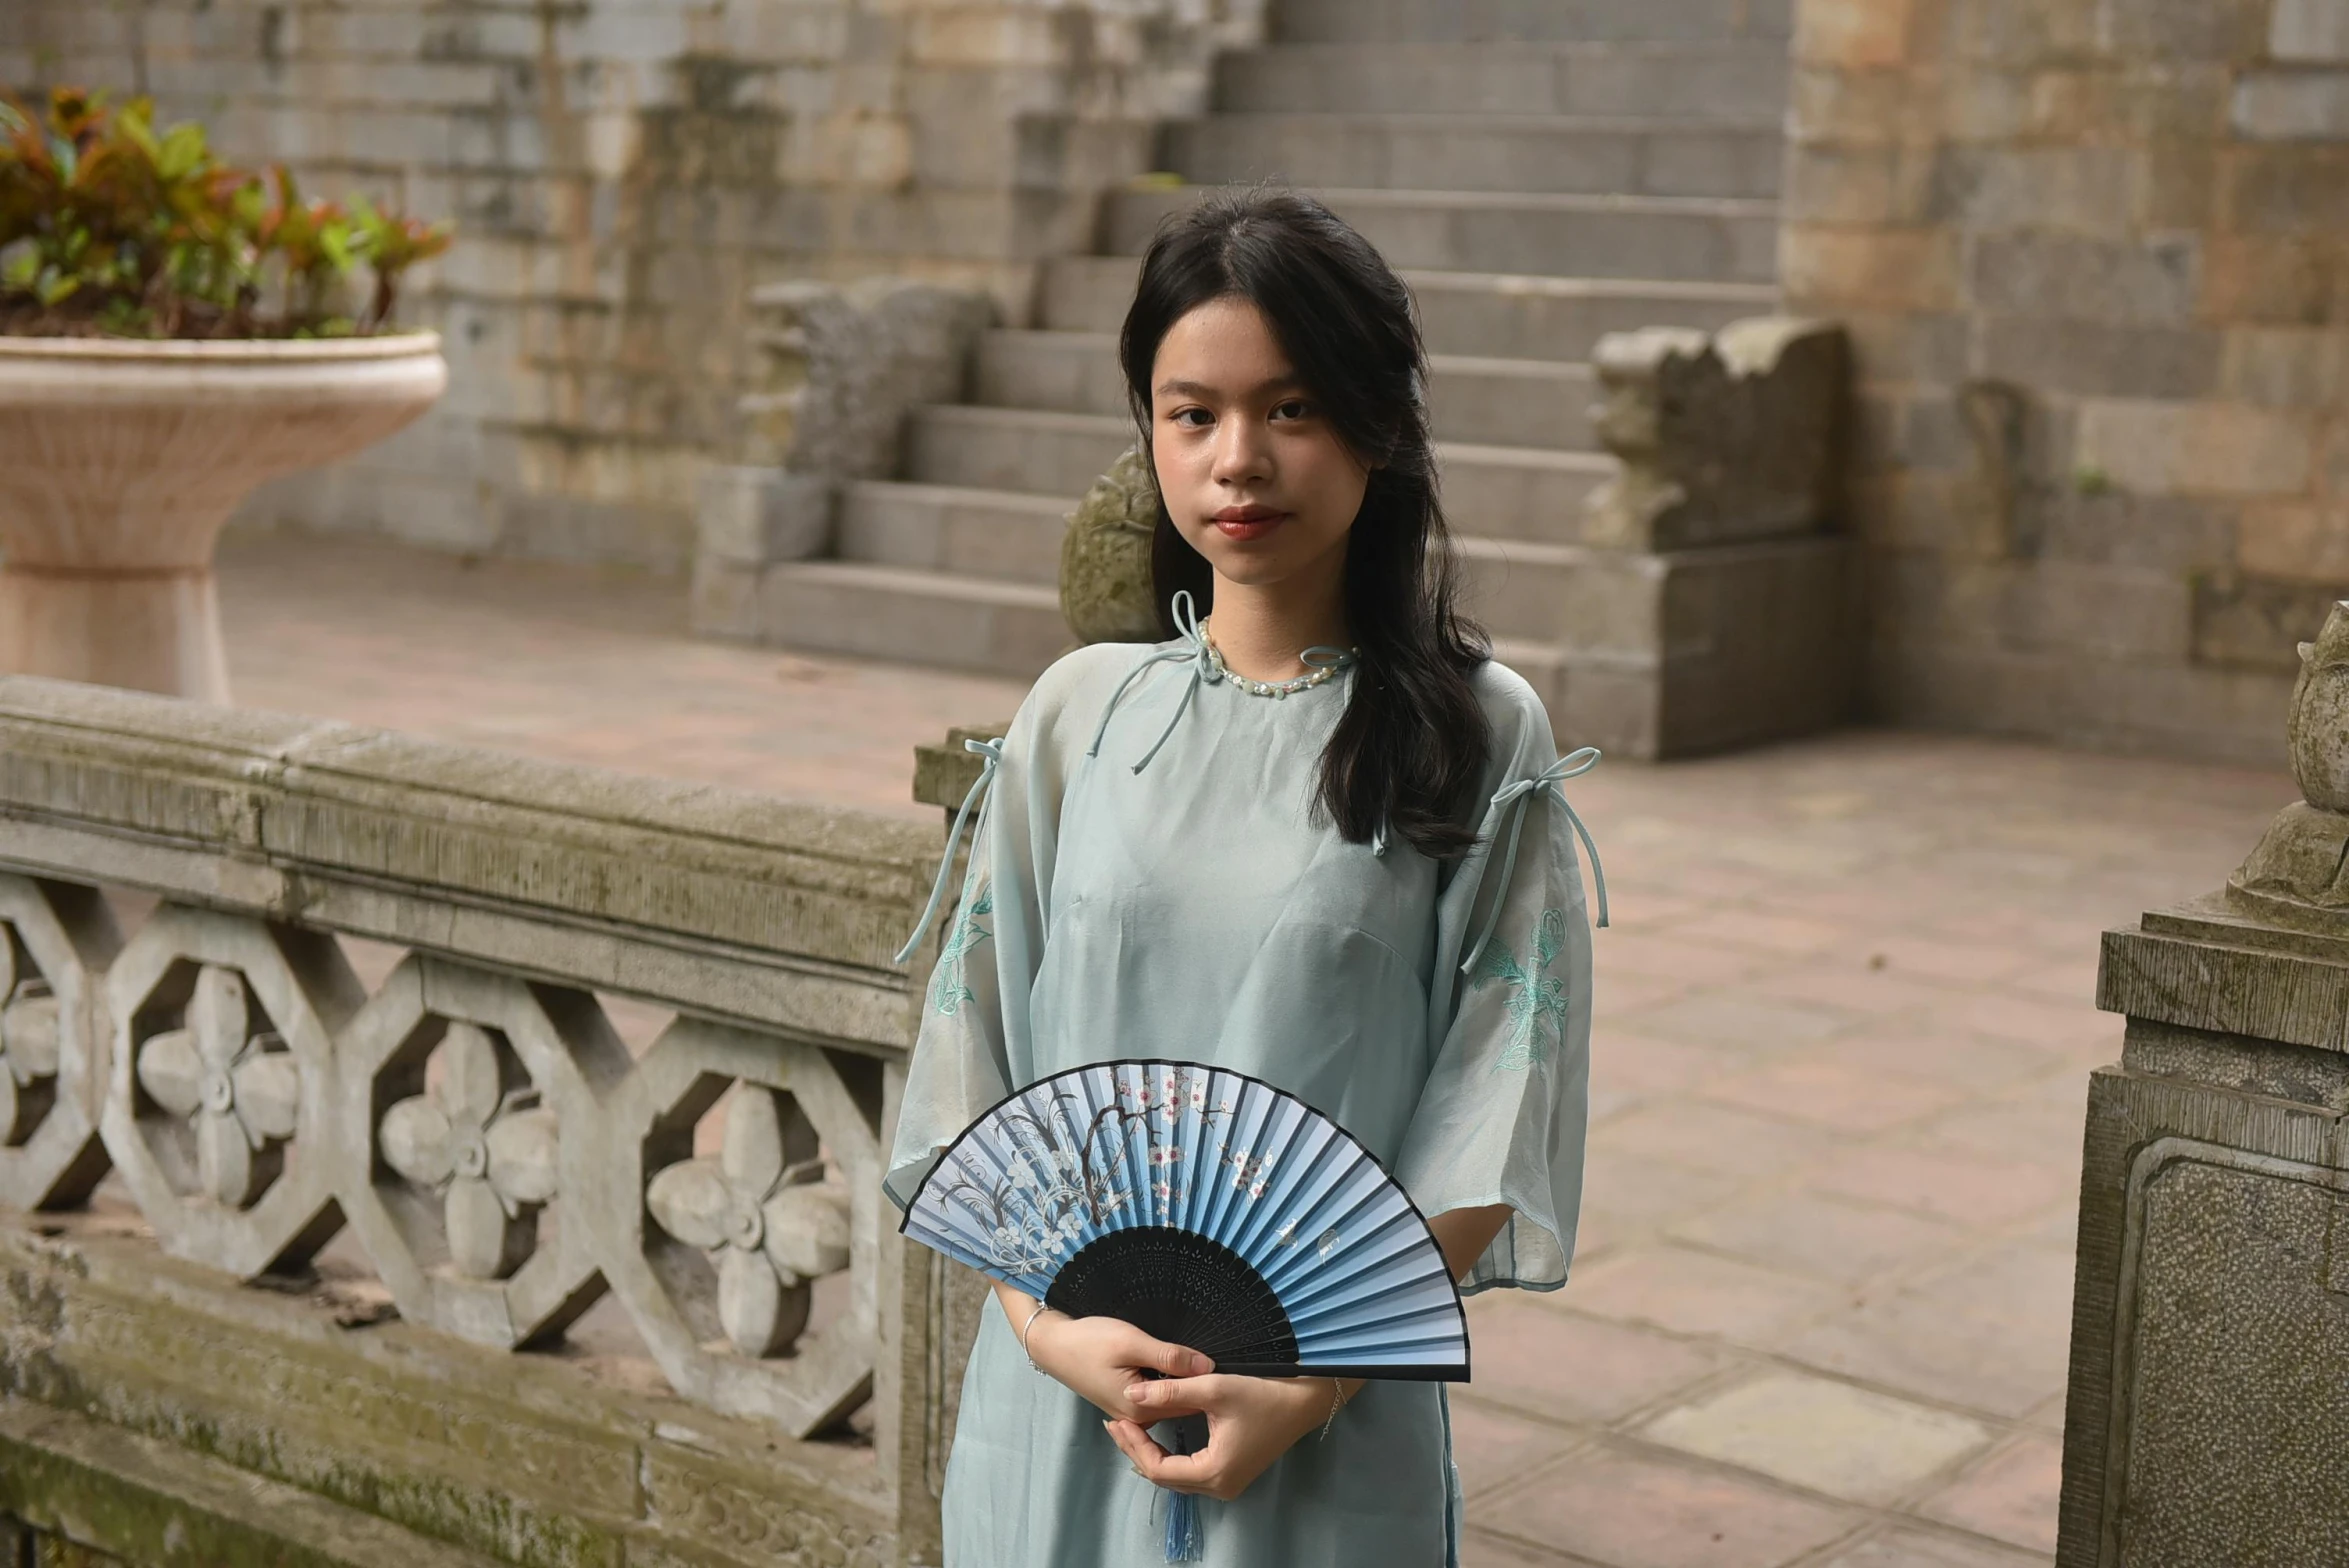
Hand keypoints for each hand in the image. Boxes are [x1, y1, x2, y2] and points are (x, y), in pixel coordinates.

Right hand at [1019, 1303, 1213, 1424]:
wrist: (1053, 1344)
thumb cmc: (1090, 1341)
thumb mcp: (1133, 1343)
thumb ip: (1171, 1357)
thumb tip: (1209, 1367)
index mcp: (1141, 1411)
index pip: (1190, 1403)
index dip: (1209, 1385)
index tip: (1227, 1368)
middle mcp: (1138, 1418)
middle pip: (1181, 1404)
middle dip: (1198, 1386)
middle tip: (1220, 1362)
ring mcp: (1131, 1411)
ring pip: (1170, 1399)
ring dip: (1183, 1383)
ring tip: (1199, 1361)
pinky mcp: (1126, 1400)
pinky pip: (1158, 1395)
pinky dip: (1168, 1382)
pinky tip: (1175, 1366)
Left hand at [1103, 1374, 1354, 1501]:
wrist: (1304, 1402)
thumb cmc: (1263, 1394)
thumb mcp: (1214, 1388)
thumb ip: (1170, 1392)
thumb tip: (1130, 1395)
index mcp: (1214, 1472)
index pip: (1158, 1469)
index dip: (1134, 1445)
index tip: (1117, 1420)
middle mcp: (1219, 1487)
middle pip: (1164, 1478)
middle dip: (1137, 1450)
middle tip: (1116, 1423)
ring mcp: (1227, 1484)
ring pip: (1176, 1477)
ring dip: (1151, 1454)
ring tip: (1131, 1427)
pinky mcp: (1231, 1474)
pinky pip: (1190, 1473)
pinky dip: (1169, 1456)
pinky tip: (1158, 1435)